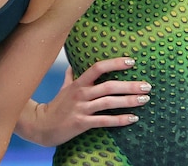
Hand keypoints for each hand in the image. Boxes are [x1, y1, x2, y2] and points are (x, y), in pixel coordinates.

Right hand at [24, 57, 150, 146]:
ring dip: (129, 101)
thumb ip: (70, 77)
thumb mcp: (63, 88)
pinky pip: (104, 121)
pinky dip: (120, 120)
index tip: (131, 61)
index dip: (115, 63)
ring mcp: (82, 109)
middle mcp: (81, 94)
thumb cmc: (56, 106)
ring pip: (109, 102)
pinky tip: (133, 118)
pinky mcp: (82, 123)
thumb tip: (73, 65)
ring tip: (144, 100)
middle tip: (147, 86)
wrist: (41, 126)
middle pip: (109, 86)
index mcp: (78, 83)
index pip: (98, 68)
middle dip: (130, 85)